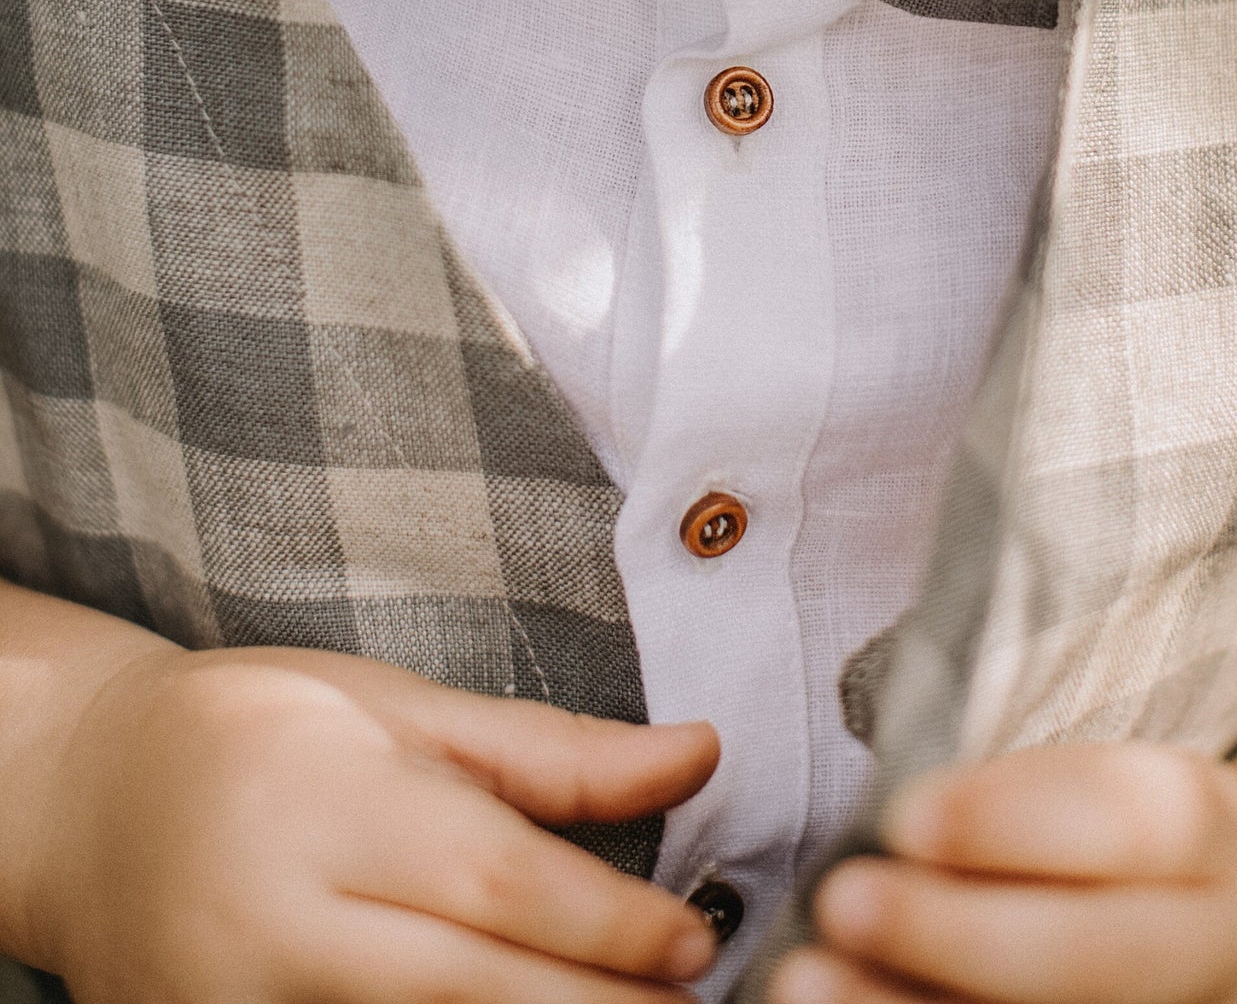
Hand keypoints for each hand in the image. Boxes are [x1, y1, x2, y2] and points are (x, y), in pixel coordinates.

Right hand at [23, 641, 719, 1002]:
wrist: (87, 805)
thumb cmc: (260, 731)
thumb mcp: (401, 709)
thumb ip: (552, 753)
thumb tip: (700, 752)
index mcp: (324, 804)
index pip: (490, 880)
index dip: (605, 923)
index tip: (694, 944)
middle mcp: (274, 924)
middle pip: (464, 987)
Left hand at [773, 743, 1236, 1003]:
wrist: (1221, 954)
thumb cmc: (1112, 851)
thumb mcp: (1102, 791)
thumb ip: (1017, 804)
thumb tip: (890, 825)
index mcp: (1215, 843)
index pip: (1129, 822)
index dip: (1015, 820)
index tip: (904, 813)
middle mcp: (1217, 956)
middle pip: (1095, 954)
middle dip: (958, 933)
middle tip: (841, 900)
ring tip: (805, 980)